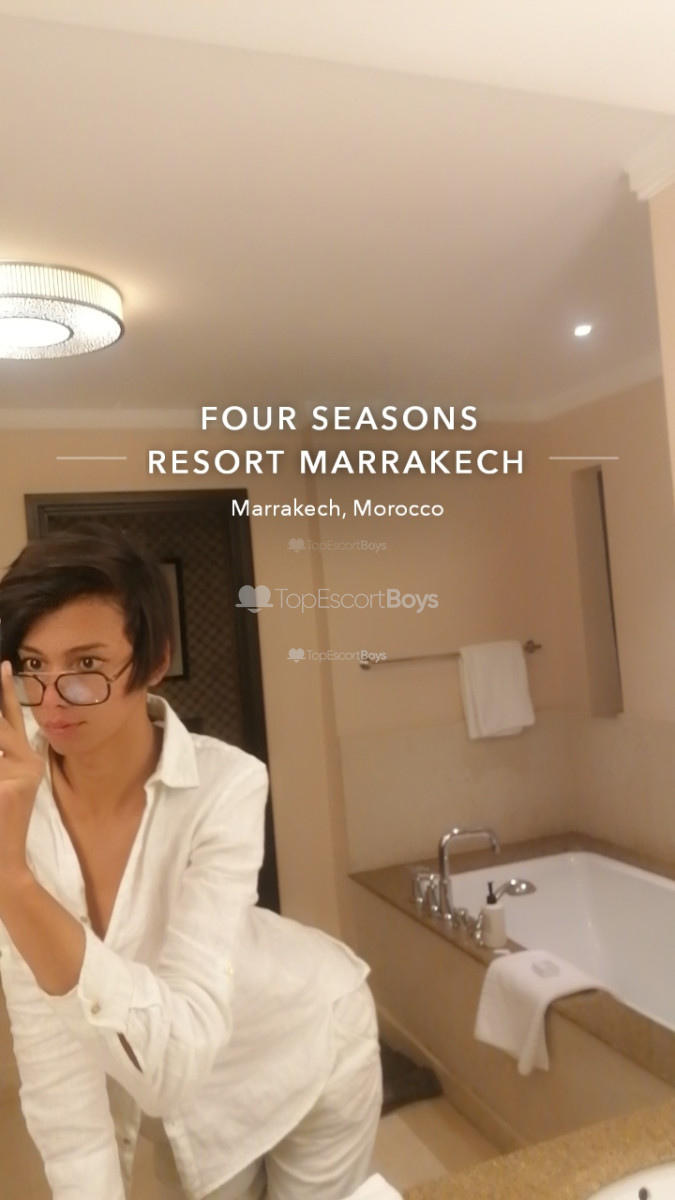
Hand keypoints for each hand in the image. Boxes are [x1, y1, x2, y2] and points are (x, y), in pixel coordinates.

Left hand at [0, 660, 44, 880]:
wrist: (3, 866)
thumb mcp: (0, 786)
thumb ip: (2, 756)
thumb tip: (1, 737)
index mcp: (27, 763)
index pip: (15, 718)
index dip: (6, 691)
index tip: (3, 666)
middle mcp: (28, 764)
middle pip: (1, 725)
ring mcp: (19, 775)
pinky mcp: (9, 788)